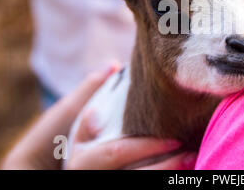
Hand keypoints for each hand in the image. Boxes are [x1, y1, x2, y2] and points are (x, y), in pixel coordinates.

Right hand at [1, 63, 196, 169]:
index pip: (115, 154)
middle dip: (165, 168)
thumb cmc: (66, 143)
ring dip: (168, 176)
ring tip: (193, 164)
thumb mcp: (70, 118)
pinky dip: (161, 181)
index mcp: (80, 160)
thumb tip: (115, 65)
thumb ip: (88, 93)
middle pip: (133, 177)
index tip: (175, 138)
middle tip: (191, 153)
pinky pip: (139, 187)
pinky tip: (183, 174)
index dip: (146, 147)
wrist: (50, 174)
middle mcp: (90, 178)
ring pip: (139, 184)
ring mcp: (104, 185)